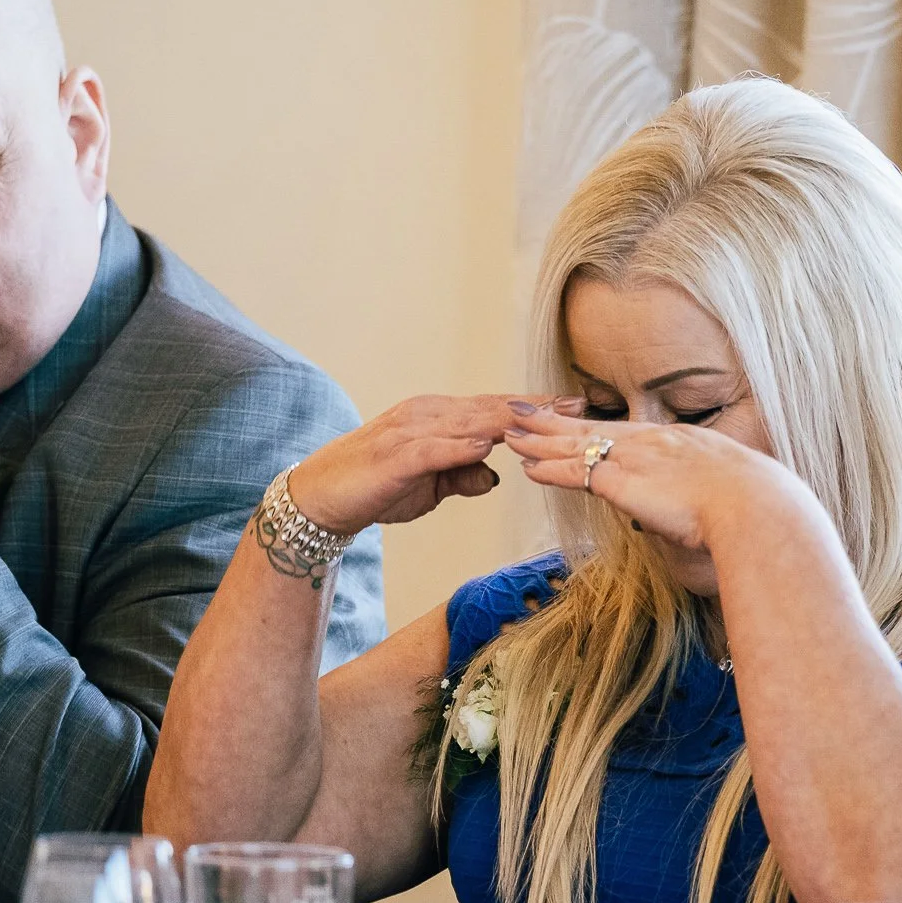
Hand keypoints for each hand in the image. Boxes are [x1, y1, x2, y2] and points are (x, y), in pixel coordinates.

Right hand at [286, 393, 574, 533]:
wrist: (323, 497)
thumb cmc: (376, 488)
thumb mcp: (430, 486)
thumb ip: (462, 476)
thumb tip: (494, 475)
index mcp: (440, 418)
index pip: (496, 410)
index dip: (537, 409)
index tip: (575, 409)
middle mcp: (428, 415)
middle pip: (491, 408)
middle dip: (537, 407)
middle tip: (579, 405)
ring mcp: (410, 431)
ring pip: (468, 422)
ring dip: (509, 421)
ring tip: (548, 419)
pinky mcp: (394, 454)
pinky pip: (432, 448)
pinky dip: (460, 446)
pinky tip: (487, 446)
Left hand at [501, 403, 800, 546]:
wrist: (753, 507)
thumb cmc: (754, 508)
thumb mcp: (730, 494)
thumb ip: (703, 501)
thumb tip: (692, 520)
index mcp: (683, 442)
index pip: (630, 431)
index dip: (600, 427)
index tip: (582, 420)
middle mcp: (655, 442)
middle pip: (594, 428)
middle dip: (557, 421)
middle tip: (527, 411)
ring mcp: (636, 459)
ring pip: (576, 445)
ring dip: (540, 440)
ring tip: (512, 433)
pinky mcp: (621, 482)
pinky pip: (574, 472)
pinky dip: (548, 468)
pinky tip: (527, 466)